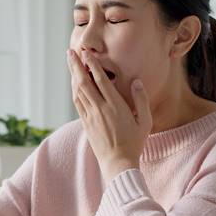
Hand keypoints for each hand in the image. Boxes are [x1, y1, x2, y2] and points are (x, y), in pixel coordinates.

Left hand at [67, 49, 152, 181]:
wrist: (118, 163)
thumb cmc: (134, 142)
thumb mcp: (145, 121)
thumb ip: (142, 100)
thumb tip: (137, 82)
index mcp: (115, 106)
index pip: (101, 80)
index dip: (92, 64)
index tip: (86, 53)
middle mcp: (100, 109)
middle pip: (84, 82)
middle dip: (76, 66)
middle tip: (70, 52)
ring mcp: (91, 116)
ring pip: (78, 91)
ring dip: (73, 75)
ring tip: (70, 62)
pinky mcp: (86, 123)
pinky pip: (78, 103)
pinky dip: (74, 89)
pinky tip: (74, 82)